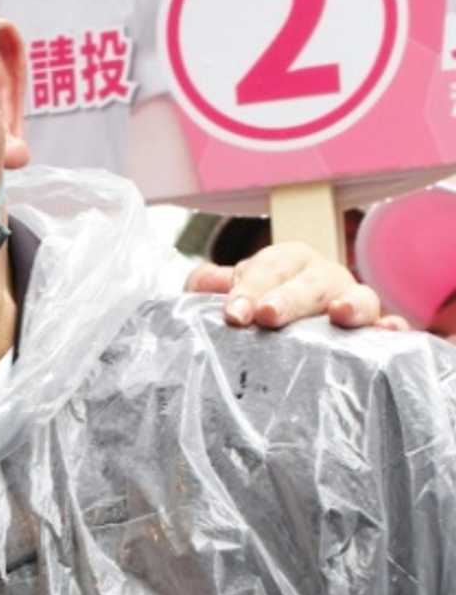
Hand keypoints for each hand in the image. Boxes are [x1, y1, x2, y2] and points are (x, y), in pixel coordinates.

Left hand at [187, 242, 403, 330]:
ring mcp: (352, 302)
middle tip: (267, 316)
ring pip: (359, 297)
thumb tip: (203, 282)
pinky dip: (392, 328)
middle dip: (290, 297)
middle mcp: (324, 276)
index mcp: (289, 261)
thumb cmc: (259, 307)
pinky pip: (387, 326)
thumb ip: (214, 286)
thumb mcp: (234, 294)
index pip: (271, 267)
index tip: (234, 314)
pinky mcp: (371, 331)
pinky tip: (389, 333)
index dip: (251, 287)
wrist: (286, 328)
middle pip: (311, 281)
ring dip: (351, 305)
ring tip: (340, 315)